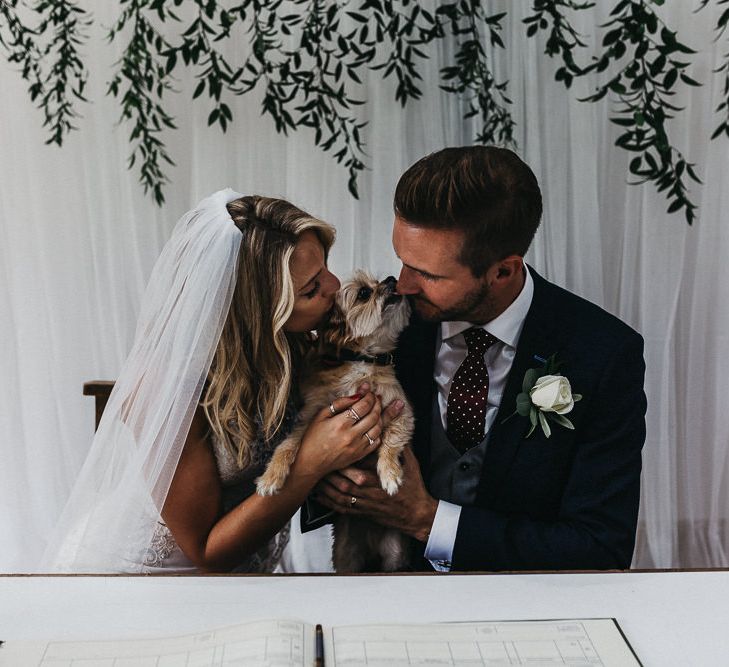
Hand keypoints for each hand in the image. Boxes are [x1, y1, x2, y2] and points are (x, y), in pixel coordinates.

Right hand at [295, 384, 384, 477]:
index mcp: (340, 423)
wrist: (310, 462)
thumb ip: (340, 403)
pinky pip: (376, 442)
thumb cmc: (313, 436)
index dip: (369, 396)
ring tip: (376, 410)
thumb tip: (358, 394)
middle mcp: (351, 435)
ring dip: (380, 417)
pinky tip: (374, 425)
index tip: (369, 392)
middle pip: (373, 415)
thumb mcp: (321, 415)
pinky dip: (378, 432)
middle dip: (377, 403)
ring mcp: (357, 447)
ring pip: (378, 428)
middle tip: (375, 398)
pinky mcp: (359, 456)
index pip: (363, 405)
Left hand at [314, 446, 437, 542]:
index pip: (358, 462)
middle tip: (319, 460)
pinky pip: (341, 507)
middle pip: (344, 478)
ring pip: (339, 493)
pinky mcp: (362, 512)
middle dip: (331, 470)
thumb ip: (398, 446)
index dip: (346, 454)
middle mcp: (369, 489)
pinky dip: (328, 502)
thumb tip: (392, 427)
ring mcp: (364, 502)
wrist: (416, 513)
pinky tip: (319, 495)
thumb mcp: (410, 462)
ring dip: (326, 485)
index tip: (336, 445)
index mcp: (379, 475)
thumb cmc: (413, 487)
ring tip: (315, 476)